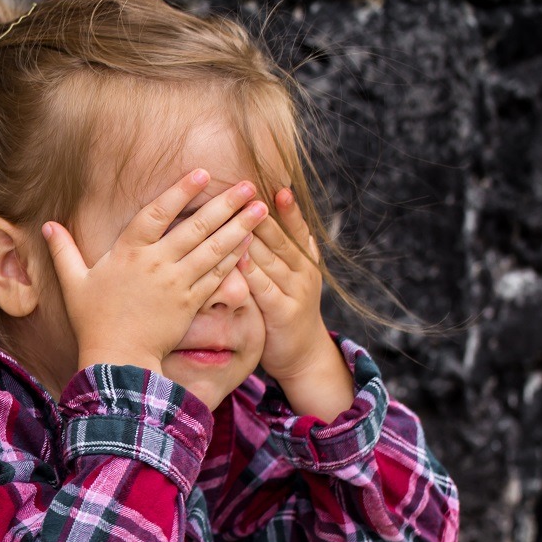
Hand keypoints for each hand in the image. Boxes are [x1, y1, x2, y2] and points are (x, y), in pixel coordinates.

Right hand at [41, 169, 268, 394]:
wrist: (117, 358)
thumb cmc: (93, 321)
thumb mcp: (74, 284)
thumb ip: (63, 252)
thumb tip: (47, 226)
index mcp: (128, 252)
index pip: (158, 212)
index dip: (181, 191)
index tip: (203, 173)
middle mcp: (156, 263)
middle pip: (196, 226)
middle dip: (225, 204)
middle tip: (249, 186)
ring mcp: (176, 283)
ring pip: (213, 248)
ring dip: (239, 227)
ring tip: (260, 209)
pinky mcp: (191, 303)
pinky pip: (217, 276)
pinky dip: (235, 258)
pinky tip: (250, 243)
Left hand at [240, 189, 349, 392]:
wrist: (302, 355)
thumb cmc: (285, 310)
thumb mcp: (287, 277)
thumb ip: (276, 252)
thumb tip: (254, 218)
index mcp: (304, 260)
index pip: (296, 228)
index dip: (288, 208)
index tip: (278, 186)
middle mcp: (303, 271)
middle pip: (280, 238)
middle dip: (263, 214)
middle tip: (246, 191)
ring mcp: (296, 291)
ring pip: (272, 258)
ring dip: (255, 236)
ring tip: (239, 214)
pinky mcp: (283, 312)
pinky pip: (264, 287)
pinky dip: (251, 271)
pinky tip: (237, 257)